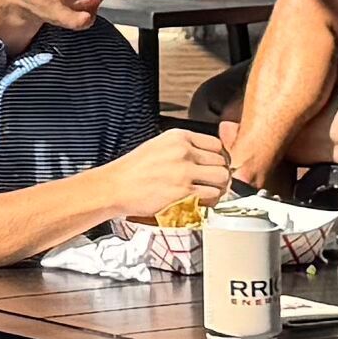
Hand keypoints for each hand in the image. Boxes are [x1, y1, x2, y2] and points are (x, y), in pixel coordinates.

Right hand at [102, 128, 231, 225]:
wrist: (116, 187)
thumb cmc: (133, 170)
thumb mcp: (158, 146)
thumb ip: (182, 147)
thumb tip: (204, 157)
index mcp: (178, 137)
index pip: (216, 144)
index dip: (218, 157)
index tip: (213, 166)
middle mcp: (183, 151)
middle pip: (221, 161)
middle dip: (219, 173)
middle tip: (212, 182)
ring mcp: (184, 171)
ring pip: (221, 177)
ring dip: (219, 187)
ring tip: (210, 192)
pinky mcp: (184, 191)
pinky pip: (212, 194)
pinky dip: (211, 200)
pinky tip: (202, 201)